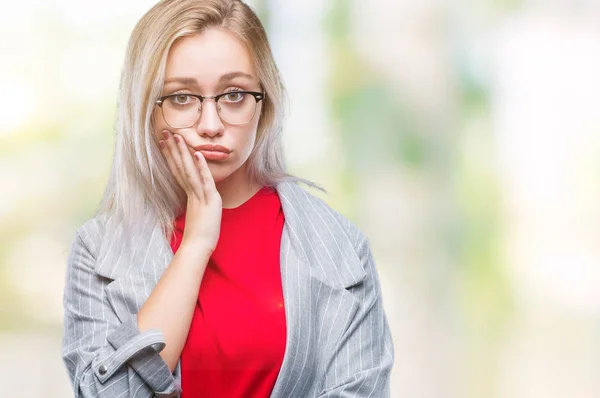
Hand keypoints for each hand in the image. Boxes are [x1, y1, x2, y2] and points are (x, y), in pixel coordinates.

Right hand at [159, 130, 221, 252]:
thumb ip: (196, 204)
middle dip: (173, 149)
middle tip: (165, 132)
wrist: (198, 247)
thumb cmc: (199, 235)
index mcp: (190, 194)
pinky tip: (198, 154)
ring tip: (177, 137)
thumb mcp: (198, 214)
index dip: (171, 156)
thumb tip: (195, 200)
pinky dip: (201, 167)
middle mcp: (192, 192)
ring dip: (183, 153)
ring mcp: (199, 195)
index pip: (178, 171)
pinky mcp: (208, 200)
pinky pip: (204, 180)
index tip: (164, 143)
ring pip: (189, 170)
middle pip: (180, 166)